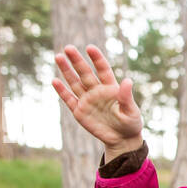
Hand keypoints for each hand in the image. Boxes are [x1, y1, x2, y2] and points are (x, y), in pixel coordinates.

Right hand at [52, 44, 142, 160]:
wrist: (122, 139)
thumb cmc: (130, 123)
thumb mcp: (131, 111)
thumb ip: (127, 96)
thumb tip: (128, 80)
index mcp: (110, 88)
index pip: (103, 69)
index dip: (97, 58)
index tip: (90, 48)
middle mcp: (97, 91)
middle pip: (85, 73)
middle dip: (77, 61)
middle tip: (68, 48)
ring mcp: (87, 100)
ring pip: (75, 82)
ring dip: (66, 71)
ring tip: (58, 57)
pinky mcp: (79, 111)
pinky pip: (69, 99)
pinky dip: (62, 91)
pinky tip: (55, 81)